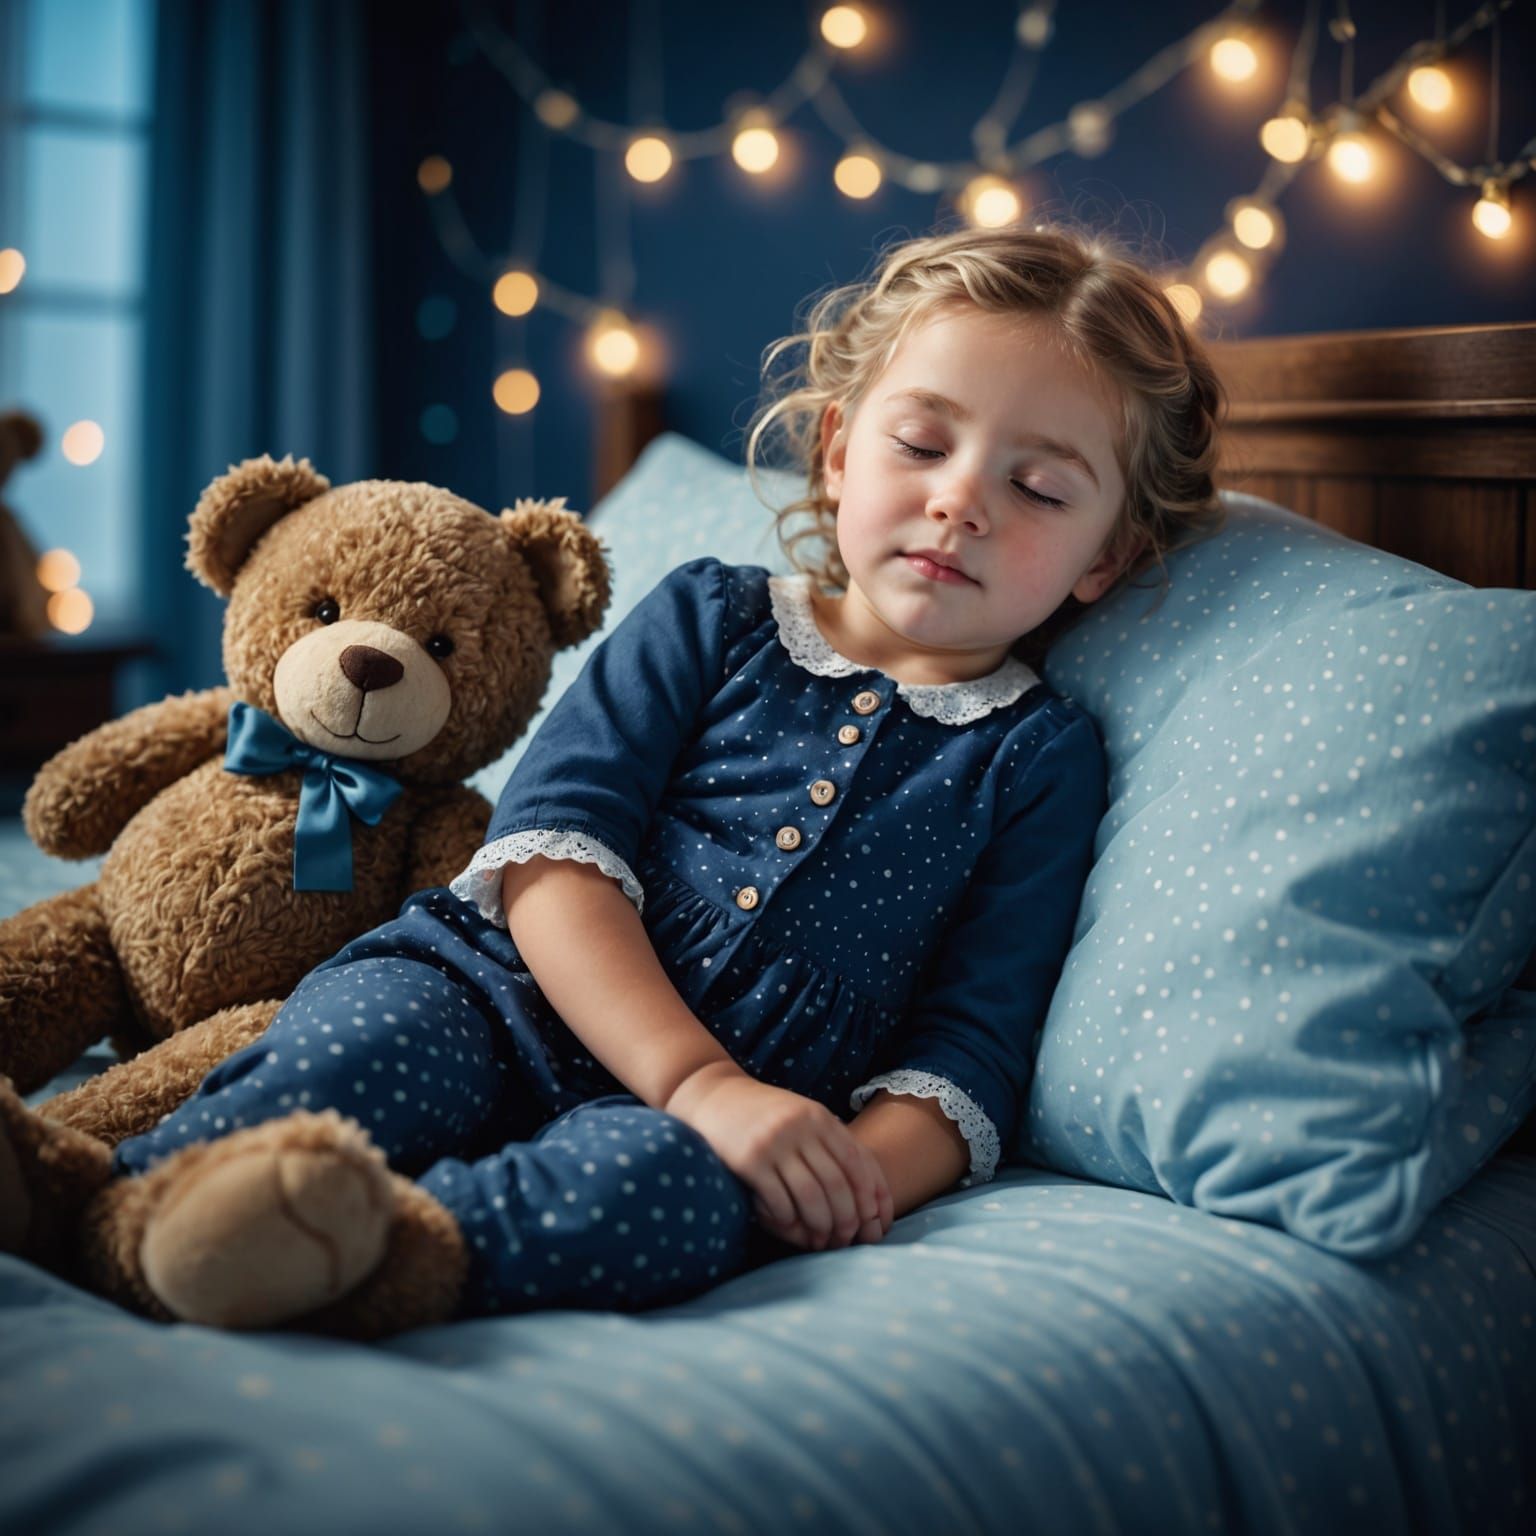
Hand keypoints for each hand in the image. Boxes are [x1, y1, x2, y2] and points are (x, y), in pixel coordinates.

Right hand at [666, 1063, 893, 1250]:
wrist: (714, 1096)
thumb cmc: (766, 1114)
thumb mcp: (803, 1116)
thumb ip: (833, 1142)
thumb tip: (870, 1188)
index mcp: (819, 1117)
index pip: (857, 1162)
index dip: (869, 1196)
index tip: (871, 1222)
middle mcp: (800, 1127)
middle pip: (836, 1184)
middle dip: (846, 1218)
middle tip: (845, 1240)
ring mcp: (774, 1143)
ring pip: (810, 1196)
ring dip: (819, 1224)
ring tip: (819, 1240)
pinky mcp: (748, 1160)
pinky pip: (778, 1199)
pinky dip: (788, 1219)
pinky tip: (788, 1226)